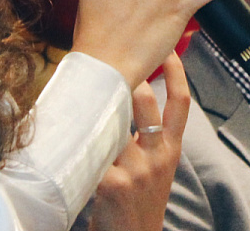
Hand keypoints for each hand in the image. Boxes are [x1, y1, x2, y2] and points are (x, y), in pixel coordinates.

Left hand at [88, 53, 190, 230]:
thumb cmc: (139, 201)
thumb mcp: (155, 168)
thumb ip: (145, 139)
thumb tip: (121, 102)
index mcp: (170, 149)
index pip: (181, 103)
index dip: (177, 73)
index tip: (169, 49)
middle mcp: (158, 156)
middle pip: (147, 104)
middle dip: (130, 81)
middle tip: (113, 63)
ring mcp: (137, 170)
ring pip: (113, 125)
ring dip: (96, 114)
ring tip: (80, 101)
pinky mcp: (114, 184)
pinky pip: (93, 154)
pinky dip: (79, 146)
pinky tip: (68, 140)